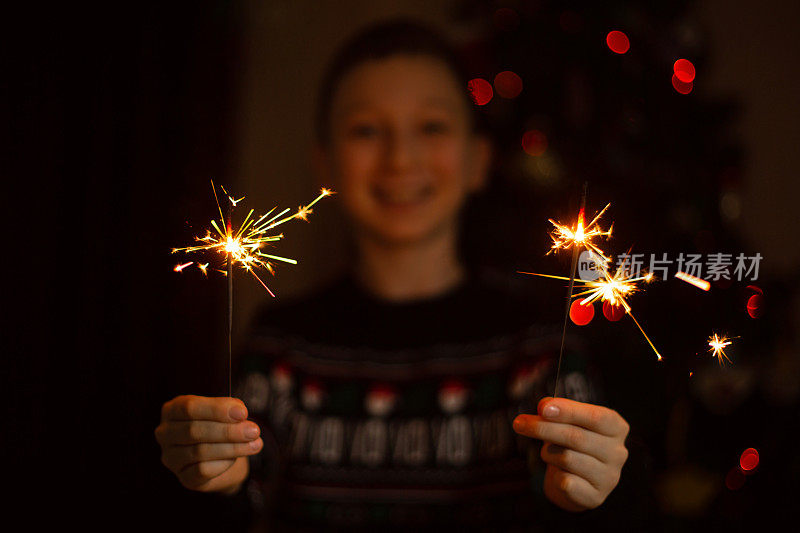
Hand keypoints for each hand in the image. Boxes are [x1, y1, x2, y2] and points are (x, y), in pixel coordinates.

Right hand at [155, 395, 262, 492]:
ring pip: (200, 451)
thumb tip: (240, 414)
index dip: (217, 409)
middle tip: (254, 430)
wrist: (222, 456)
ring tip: (255, 444)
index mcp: (172, 410)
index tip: (243, 412)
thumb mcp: (223, 412)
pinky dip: (224, 463)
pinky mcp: (184, 478)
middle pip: (194, 431)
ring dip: (232, 447)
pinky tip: (237, 458)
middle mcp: (165, 434)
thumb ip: (229, 409)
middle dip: (228, 431)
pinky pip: (203, 471)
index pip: (189, 407)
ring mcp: (171, 458)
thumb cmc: (220, 426)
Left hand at [512, 397, 628, 511]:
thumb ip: (556, 410)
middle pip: (576, 437)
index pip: (596, 416)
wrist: (576, 478)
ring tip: (547, 452)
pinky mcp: (596, 497)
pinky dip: (554, 475)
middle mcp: (618, 452)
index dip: (569, 411)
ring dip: (548, 452)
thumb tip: (544, 406)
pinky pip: (565, 482)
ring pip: (567, 458)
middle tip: (519, 423)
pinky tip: (558, 473)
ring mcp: (610, 477)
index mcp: (617, 427)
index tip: (543, 408)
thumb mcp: (566, 421)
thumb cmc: (571, 441)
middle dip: (543, 428)